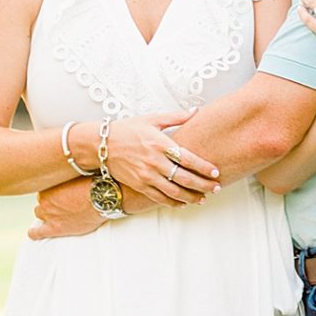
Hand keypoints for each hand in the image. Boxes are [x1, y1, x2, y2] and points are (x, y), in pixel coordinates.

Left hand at [28, 180, 105, 240]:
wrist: (102, 200)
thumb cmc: (94, 185)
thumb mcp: (76, 175)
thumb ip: (66, 177)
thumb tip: (67, 173)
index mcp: (49, 185)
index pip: (45, 189)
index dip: (54, 192)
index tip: (62, 194)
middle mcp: (45, 199)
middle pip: (42, 202)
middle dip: (50, 203)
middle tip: (63, 204)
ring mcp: (49, 214)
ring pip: (40, 214)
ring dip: (47, 215)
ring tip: (57, 215)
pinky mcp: (54, 228)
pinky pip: (37, 233)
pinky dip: (34, 233)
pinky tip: (34, 233)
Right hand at [103, 116, 219, 203]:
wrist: (100, 145)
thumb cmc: (127, 129)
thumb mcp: (151, 119)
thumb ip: (175, 117)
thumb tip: (195, 111)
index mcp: (160, 143)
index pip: (187, 158)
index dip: (203, 167)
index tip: (216, 172)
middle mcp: (154, 161)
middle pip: (184, 178)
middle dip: (203, 185)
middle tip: (216, 188)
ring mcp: (146, 176)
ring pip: (174, 192)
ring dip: (191, 197)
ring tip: (203, 199)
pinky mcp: (139, 185)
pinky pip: (159, 198)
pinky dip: (174, 203)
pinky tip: (183, 203)